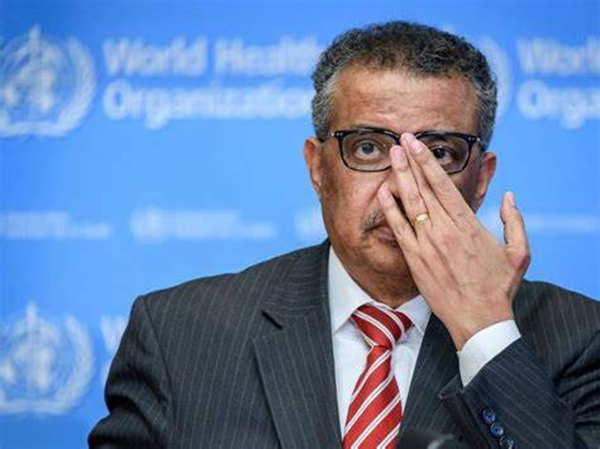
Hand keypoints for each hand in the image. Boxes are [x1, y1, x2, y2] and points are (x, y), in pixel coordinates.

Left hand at [377, 133, 530, 349]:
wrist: (479, 320)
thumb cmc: (499, 287)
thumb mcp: (519, 253)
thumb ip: (515, 221)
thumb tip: (509, 197)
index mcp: (469, 225)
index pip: (444, 185)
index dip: (429, 162)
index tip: (418, 143)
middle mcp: (445, 230)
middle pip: (424, 188)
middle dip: (411, 162)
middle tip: (400, 139)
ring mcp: (428, 245)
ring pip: (410, 204)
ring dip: (400, 178)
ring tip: (392, 156)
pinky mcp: (415, 260)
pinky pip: (399, 230)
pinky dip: (390, 210)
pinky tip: (382, 192)